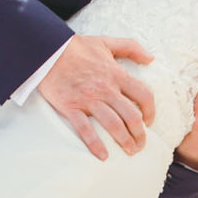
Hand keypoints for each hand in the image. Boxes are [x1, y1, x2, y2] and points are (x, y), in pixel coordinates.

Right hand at [36, 34, 157, 158]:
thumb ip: (132, 47)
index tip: (149, 121)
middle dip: (140, 134)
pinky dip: (95, 145)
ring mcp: (88, 100)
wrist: (47, 50)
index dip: (150, 111)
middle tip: (141, 144)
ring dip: (124, 141)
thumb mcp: (107, 42)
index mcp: (116, 74)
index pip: (143, 95)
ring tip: (130, 151)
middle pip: (131, 116)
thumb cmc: (77, 47)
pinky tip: (103, 156)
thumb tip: (151, 58)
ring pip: (113, 125)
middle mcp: (106, 89)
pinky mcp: (70, 108)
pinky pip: (85, 130)